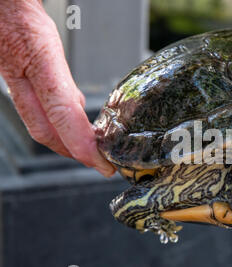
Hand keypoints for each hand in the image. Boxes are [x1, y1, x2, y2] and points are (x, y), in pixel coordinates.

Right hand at [0, 0, 114, 176]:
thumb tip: (77, 97)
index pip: (61, 111)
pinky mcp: (11, 73)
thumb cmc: (18, 1)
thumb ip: (61, 57)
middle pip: (45, 129)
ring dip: (66, 139)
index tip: (100, 162)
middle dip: (74, 153)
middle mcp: (19, 70)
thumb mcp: (47, 22)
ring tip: (91, 149)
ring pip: (39, 120)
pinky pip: (34, 104)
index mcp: (36, 54)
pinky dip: (57, 118)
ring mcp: (11, 74)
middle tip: (101, 165)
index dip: (80, 144)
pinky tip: (72, 118)